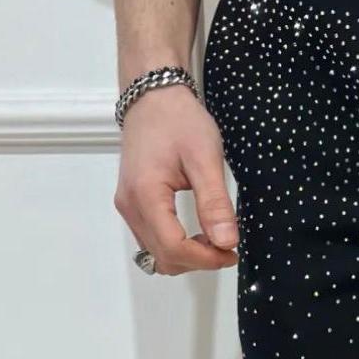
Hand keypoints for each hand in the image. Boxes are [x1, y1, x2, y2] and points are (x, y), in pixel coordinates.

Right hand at [114, 86, 238, 274]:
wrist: (153, 98)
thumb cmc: (179, 121)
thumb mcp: (205, 159)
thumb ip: (215, 203)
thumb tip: (226, 242)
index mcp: (146, 195)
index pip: (173, 249)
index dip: (205, 259)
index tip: (231, 251)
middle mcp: (130, 206)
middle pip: (163, 258)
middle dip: (198, 260)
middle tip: (226, 244)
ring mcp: (127, 207)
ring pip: (156, 255)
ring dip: (187, 257)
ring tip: (213, 237)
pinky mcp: (131, 205)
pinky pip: (152, 241)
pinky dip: (176, 246)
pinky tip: (196, 232)